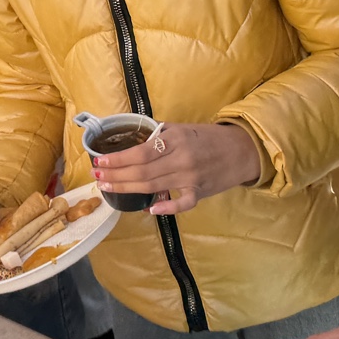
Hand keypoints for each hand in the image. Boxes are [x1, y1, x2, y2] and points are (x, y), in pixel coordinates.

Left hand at [91, 121, 261, 214]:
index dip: (118, 159)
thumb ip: (159, 135)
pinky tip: (148, 209)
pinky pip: (181, 204)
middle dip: (116, 176)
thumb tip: (133, 140)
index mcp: (176, 140)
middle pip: (142, 172)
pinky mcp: (201, 193)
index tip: (100, 161)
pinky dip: (166, 207)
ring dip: (128, 188)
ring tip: (108, 187)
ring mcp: (191, 178)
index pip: (141, 152)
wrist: (241, 150)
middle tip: (97, 178)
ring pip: (153, 187)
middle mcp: (182, 159)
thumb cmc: (208, 137)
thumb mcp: (182, 128)